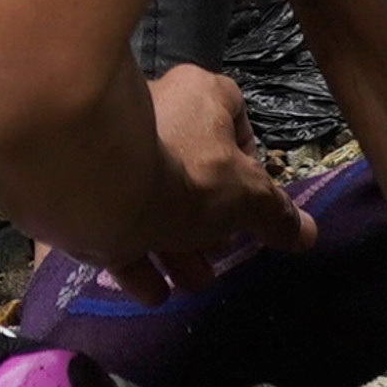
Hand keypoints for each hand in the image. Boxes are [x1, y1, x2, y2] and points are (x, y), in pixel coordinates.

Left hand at [101, 66, 309, 295]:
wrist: (90, 180)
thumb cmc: (184, 175)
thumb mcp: (245, 199)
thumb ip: (276, 215)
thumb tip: (307, 232)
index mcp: (198, 96)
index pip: (233, 112)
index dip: (248, 158)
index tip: (250, 201)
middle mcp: (154, 110)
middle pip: (192, 167)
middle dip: (208, 221)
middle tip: (218, 257)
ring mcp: (112, 145)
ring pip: (152, 196)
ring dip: (173, 246)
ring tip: (189, 283)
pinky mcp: (79, 179)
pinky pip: (114, 218)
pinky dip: (134, 256)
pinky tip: (151, 291)